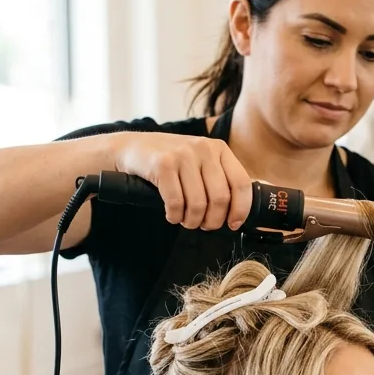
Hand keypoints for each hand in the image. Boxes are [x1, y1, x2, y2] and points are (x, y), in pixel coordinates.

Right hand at [112, 133, 253, 230]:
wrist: (132, 148)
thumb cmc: (170, 162)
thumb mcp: (200, 162)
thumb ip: (220, 179)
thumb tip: (240, 210)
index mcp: (219, 149)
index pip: (241, 183)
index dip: (241, 209)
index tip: (233, 224)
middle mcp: (204, 149)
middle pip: (220, 198)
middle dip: (213, 221)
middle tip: (204, 225)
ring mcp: (183, 155)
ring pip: (199, 204)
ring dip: (192, 221)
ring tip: (186, 220)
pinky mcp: (163, 164)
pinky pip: (176, 203)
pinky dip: (175, 216)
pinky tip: (172, 215)